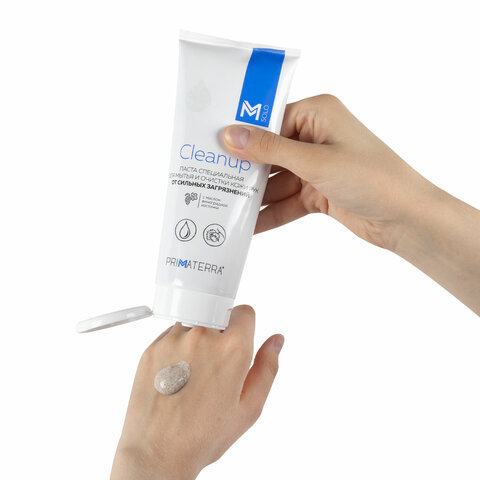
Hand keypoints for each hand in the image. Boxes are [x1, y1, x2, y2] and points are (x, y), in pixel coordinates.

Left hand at [110, 305, 283, 479]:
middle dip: (220, 338)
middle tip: (214, 370)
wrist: (157, 452)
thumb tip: (276, 340)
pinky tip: (176, 378)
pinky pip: (171, 337)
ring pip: (194, 326)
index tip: (239, 342)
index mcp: (232, 348)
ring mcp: (174, 339)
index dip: (245, 327)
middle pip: (218, 319)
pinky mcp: (152, 347)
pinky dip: (176, 350)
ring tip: (192, 377)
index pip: (244, 311)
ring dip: (196, 342)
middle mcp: (202, 336)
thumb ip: (267, 367)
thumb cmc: (203, 435)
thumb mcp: (249, 407)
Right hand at [223, 94, 432, 250]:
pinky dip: (272, 213)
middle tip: (212, 181)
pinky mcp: (319, 191)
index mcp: (317, 115)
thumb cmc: (372, 177)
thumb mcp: (315, 161)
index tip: (213, 150)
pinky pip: (287, 201)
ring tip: (225, 208)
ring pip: (276, 180)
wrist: (405, 218)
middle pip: (269, 152)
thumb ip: (271, 149)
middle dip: (245, 171)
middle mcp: (316, 137)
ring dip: (255, 197)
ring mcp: (317, 166)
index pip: (269, 120)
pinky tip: (250, 226)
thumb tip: (231, 135)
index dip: (242, 137)